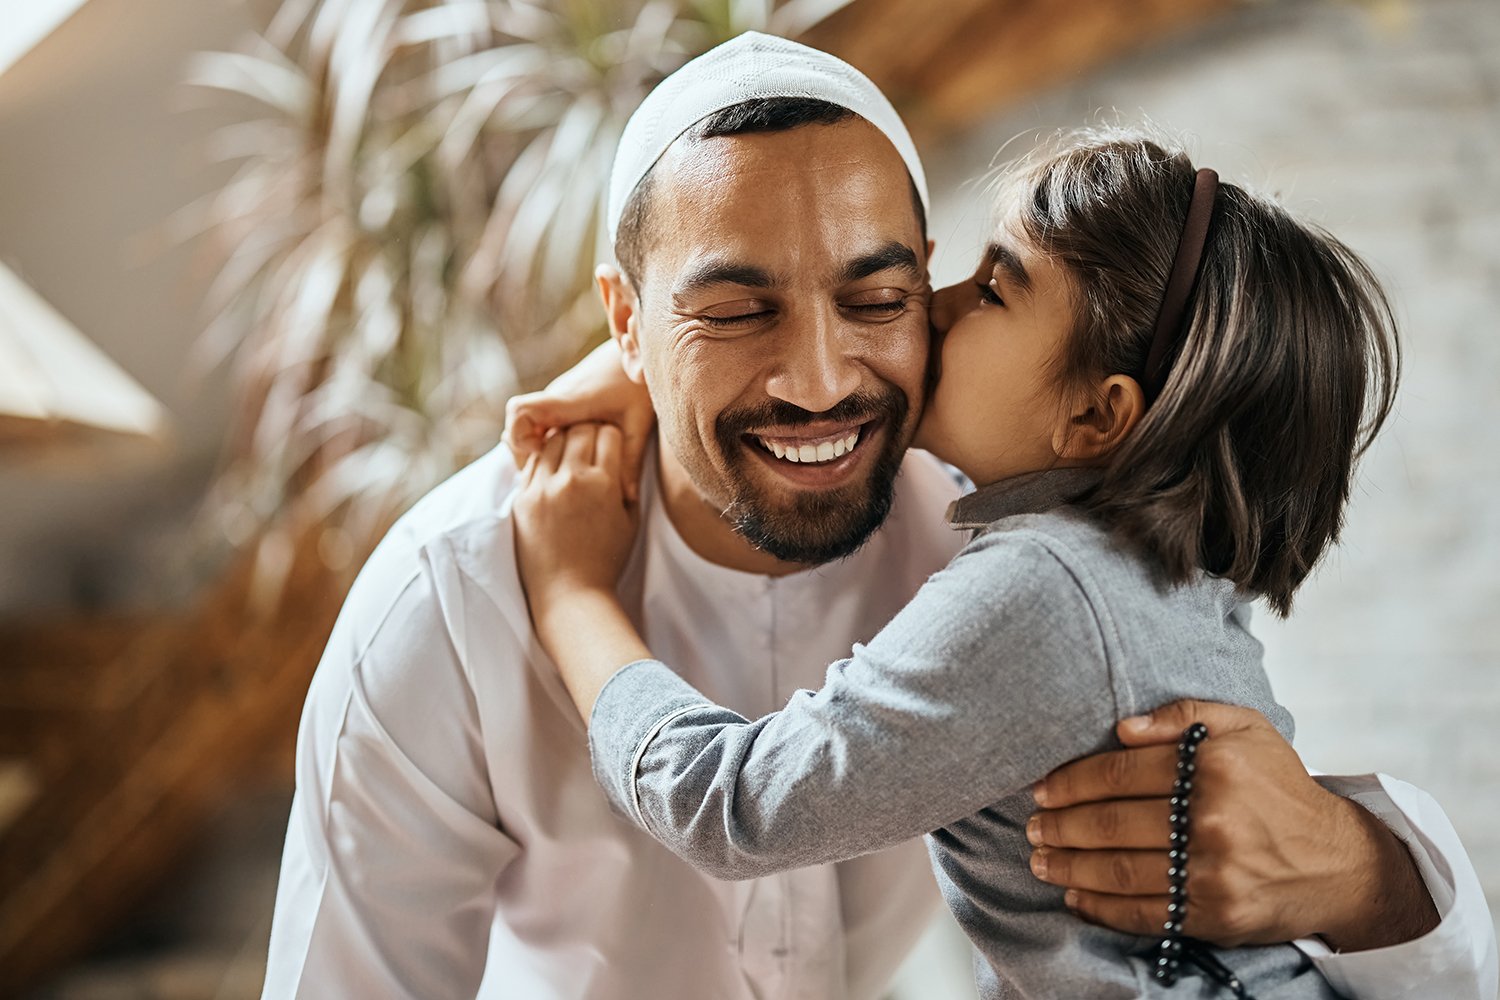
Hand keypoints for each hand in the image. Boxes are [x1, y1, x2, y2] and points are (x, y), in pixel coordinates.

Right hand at [504, 340, 654, 500]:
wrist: (637, 347)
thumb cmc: (637, 383)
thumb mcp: (639, 423)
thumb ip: (630, 459)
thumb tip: (628, 498)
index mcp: (568, 401)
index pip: (519, 411)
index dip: (518, 435)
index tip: (540, 452)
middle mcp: (555, 399)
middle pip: (517, 428)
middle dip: (527, 455)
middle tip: (554, 474)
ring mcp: (556, 401)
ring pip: (528, 428)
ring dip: (539, 450)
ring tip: (565, 470)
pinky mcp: (563, 403)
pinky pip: (542, 425)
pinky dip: (550, 443)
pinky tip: (575, 459)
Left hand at [512, 422, 650, 720]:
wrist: (569, 595)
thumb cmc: (607, 561)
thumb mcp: (631, 521)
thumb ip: (628, 483)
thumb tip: (626, 455)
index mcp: (603, 483)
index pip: (609, 433)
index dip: (613, 436)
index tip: (613, 444)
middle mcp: (571, 479)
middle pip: (578, 428)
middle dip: (588, 431)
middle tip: (592, 442)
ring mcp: (542, 488)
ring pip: (551, 440)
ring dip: (563, 440)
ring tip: (570, 453)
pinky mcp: (522, 499)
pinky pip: (532, 463)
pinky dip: (543, 459)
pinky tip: (552, 469)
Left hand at [1025, 699, 1437, 950]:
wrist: (1338, 862)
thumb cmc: (1279, 787)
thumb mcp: (1245, 728)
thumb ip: (1183, 716)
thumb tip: (1121, 727)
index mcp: (1213, 767)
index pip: (1119, 773)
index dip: (1071, 782)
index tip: (1041, 789)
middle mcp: (1211, 820)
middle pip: (1112, 824)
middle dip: (1060, 826)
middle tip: (1032, 827)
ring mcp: (1213, 872)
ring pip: (1120, 870)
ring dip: (1070, 868)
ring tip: (1042, 861)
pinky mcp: (1215, 915)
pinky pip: (1144, 913)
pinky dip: (1102, 909)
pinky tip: (1076, 899)